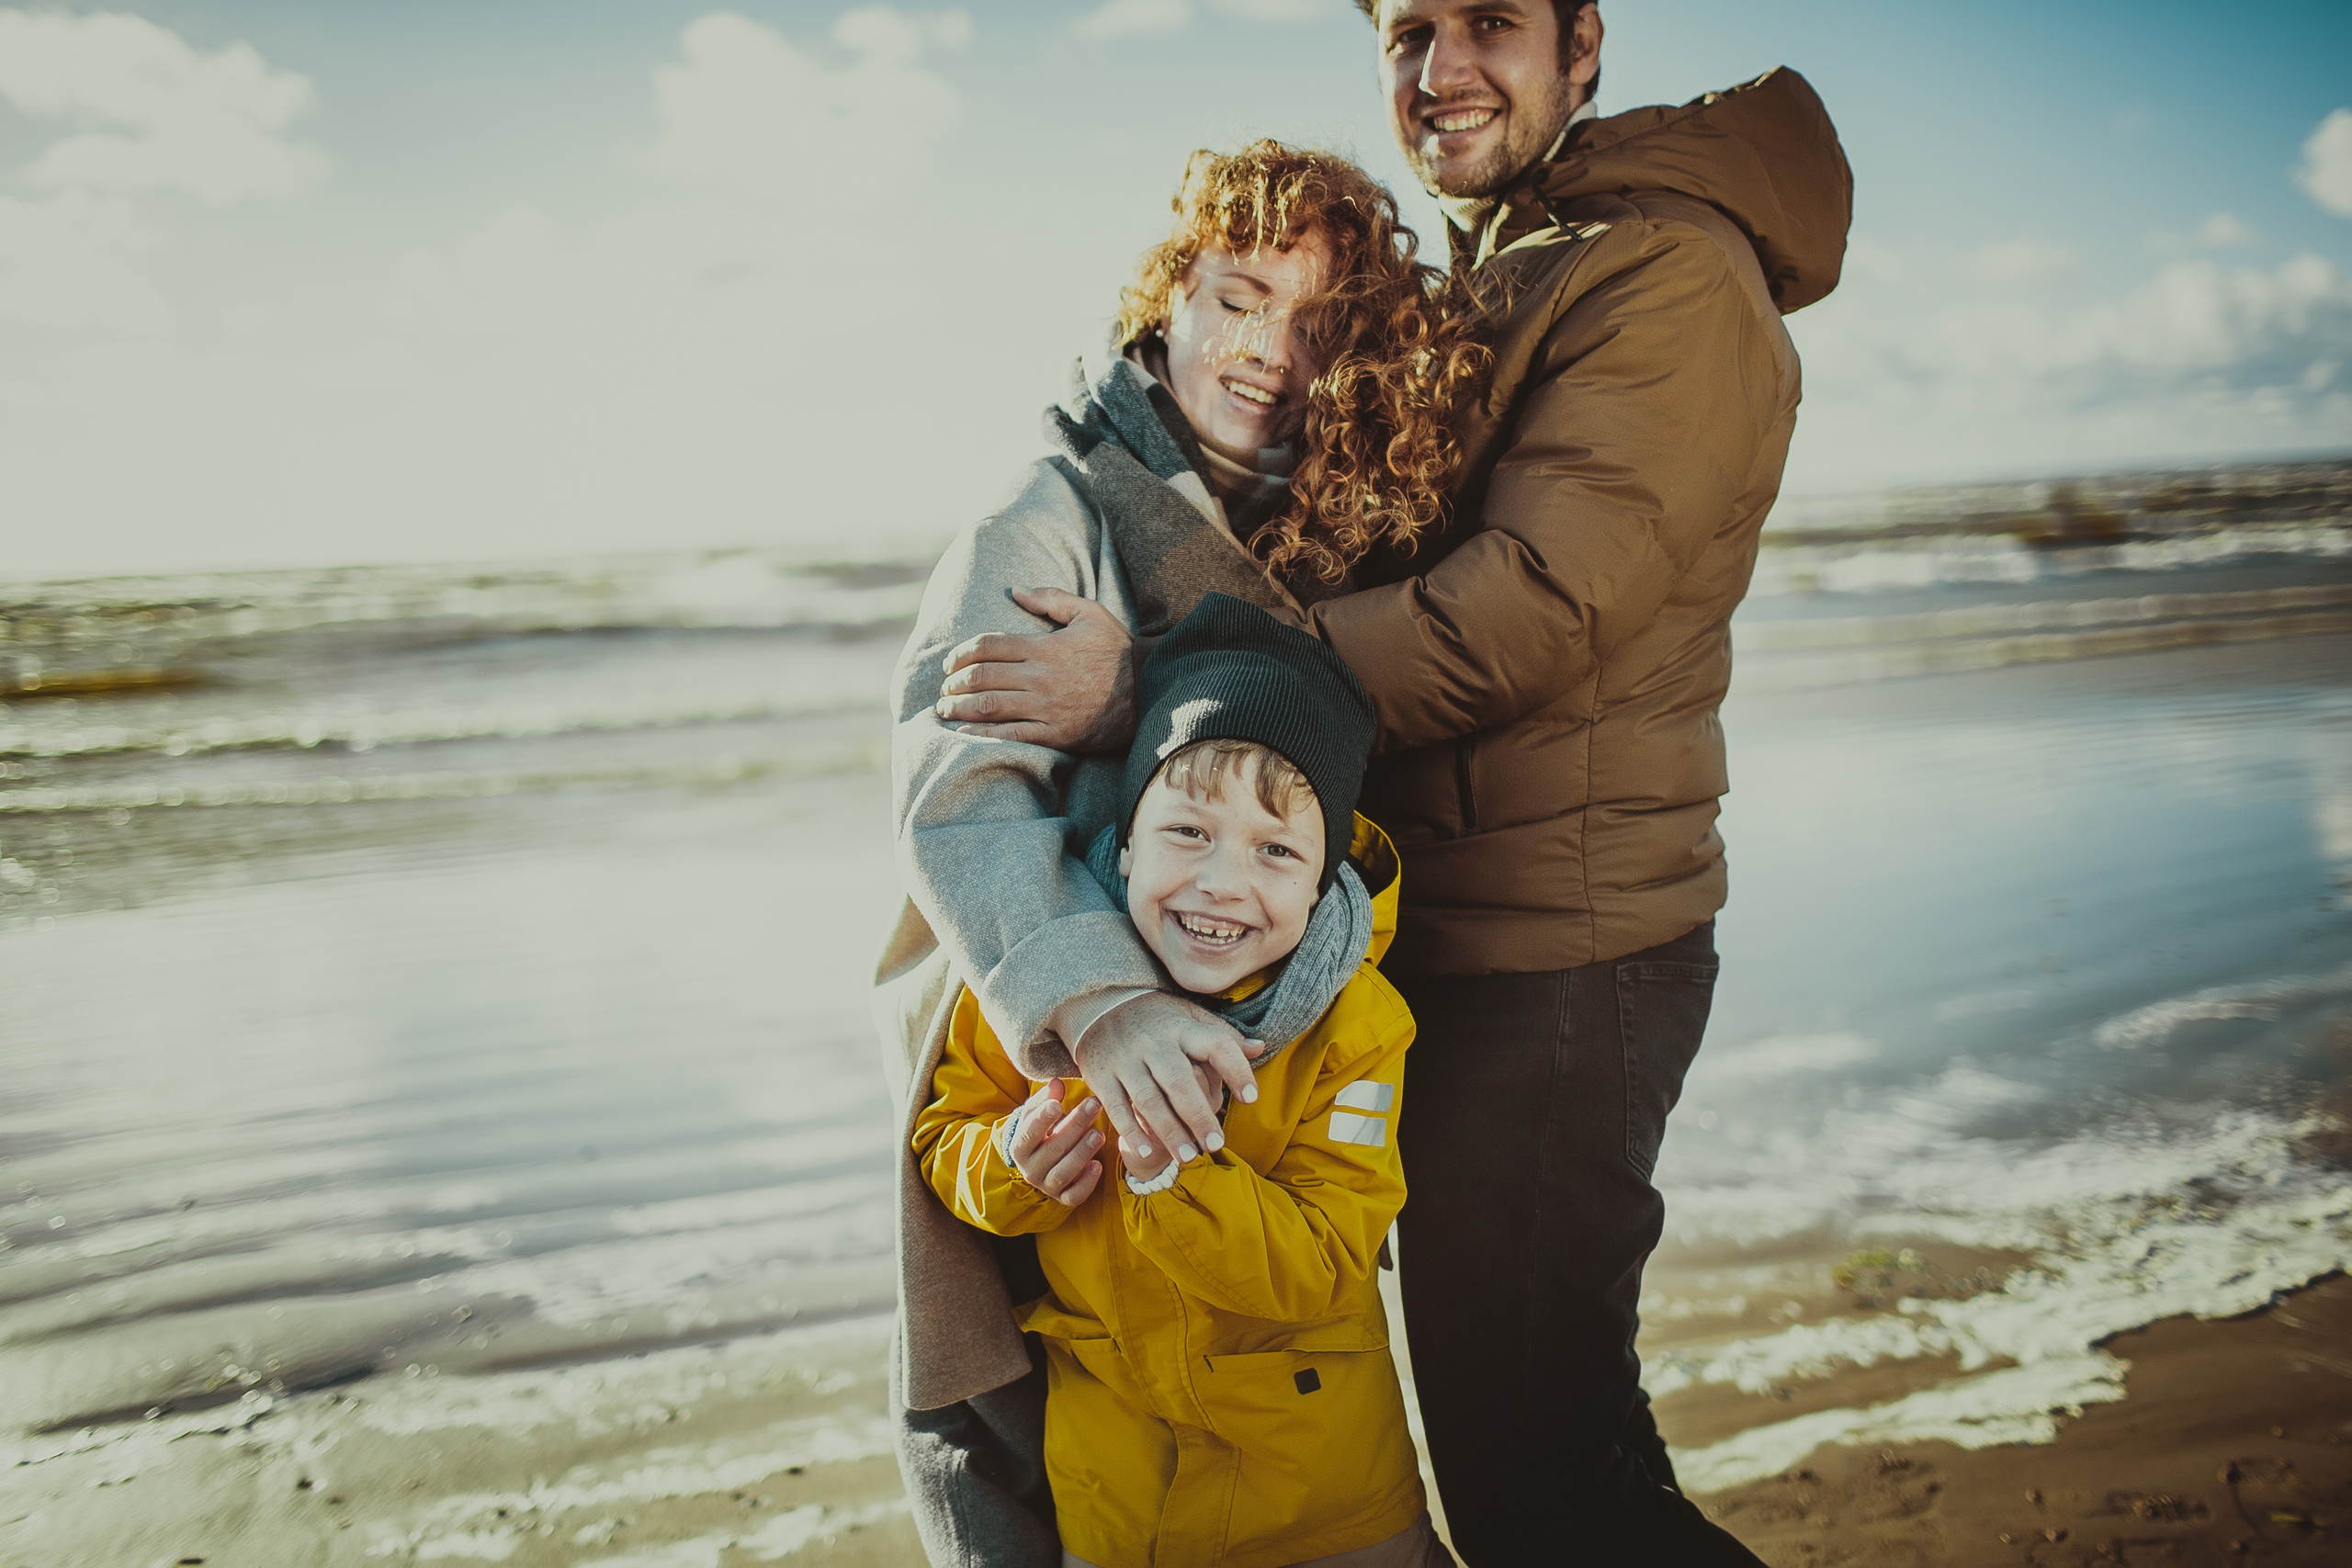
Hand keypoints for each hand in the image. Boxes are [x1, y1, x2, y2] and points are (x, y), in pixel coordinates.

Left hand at [937, 587, 1137, 750]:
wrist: (1149, 690)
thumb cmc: (1117, 650)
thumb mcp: (1090, 613)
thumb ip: (1051, 599)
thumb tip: (1015, 590)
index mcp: (1044, 646)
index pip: (988, 646)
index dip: (961, 653)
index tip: (950, 663)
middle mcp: (1041, 676)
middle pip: (981, 677)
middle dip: (954, 683)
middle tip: (944, 689)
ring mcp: (1046, 707)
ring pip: (989, 706)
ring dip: (960, 708)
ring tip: (945, 710)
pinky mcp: (1055, 733)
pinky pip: (1011, 735)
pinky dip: (983, 736)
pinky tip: (964, 736)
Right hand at [1007, 1078, 1105, 1206]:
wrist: (1042, 1162)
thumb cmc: (1042, 1131)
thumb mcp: (1039, 1113)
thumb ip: (1046, 1098)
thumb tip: (1056, 1083)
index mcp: (1019, 1147)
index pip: (1028, 1133)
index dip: (1042, 1120)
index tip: (1057, 1105)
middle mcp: (1030, 1169)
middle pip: (1052, 1150)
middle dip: (1074, 1126)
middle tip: (1094, 1105)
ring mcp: (1046, 1186)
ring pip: (1062, 1173)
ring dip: (1081, 1153)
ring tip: (1098, 1134)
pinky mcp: (1063, 1198)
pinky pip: (1074, 1196)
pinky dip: (1086, 1183)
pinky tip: (1098, 1165)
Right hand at [1073, 992, 1263, 1166]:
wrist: (1098, 1004)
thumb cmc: (1156, 1018)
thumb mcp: (1190, 1017)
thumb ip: (1223, 1035)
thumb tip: (1259, 1048)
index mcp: (1181, 1026)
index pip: (1216, 1045)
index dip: (1236, 1070)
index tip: (1251, 1098)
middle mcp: (1153, 1042)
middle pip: (1179, 1081)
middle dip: (1199, 1116)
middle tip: (1217, 1145)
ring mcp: (1124, 1058)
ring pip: (1149, 1099)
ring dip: (1169, 1131)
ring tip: (1188, 1158)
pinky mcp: (1101, 1075)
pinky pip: (1116, 1106)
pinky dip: (1131, 1130)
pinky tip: (1148, 1150)